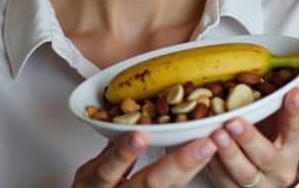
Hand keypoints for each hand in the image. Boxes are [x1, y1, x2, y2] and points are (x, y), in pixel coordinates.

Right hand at [73, 131, 216, 186]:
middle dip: (178, 163)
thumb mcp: (89, 172)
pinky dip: (192, 173)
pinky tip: (205, 158)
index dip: (123, 154)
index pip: (107, 170)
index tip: (139, 135)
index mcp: (94, 186)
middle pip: (149, 184)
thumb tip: (124, 117)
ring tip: (209, 146)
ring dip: (192, 167)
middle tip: (202, 143)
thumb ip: (109, 148)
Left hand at [206, 84, 298, 187]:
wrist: (266, 178)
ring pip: (243, 173)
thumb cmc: (270, 141)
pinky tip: (204, 147)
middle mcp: (278, 168)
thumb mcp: (281, 123)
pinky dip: (212, 163)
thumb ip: (288, 103)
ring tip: (216, 135)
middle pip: (266, 156)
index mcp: (292, 146)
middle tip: (234, 122)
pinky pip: (222, 178)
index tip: (293, 92)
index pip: (294, 126)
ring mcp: (258, 183)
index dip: (294, 109)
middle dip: (249, 139)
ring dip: (228, 154)